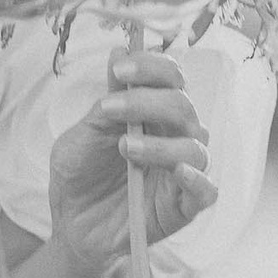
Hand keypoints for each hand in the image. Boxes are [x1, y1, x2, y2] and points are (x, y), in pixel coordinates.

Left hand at [44, 48, 217, 269]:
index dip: (151, 67)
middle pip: (183, 106)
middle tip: (111, 108)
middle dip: (148, 101)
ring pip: (196, 145)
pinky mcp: (184, 206)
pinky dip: (197, 178)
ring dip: (161, 142)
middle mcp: (174, 136)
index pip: (171, 77)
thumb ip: (106, 101)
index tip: (119, 69)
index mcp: (153, 113)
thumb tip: (119, 52)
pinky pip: (207, 191)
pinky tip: (176, 171)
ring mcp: (182, 171)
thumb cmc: (80, 175)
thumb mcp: (83, 135)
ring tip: (125, 147)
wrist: (71, 225)